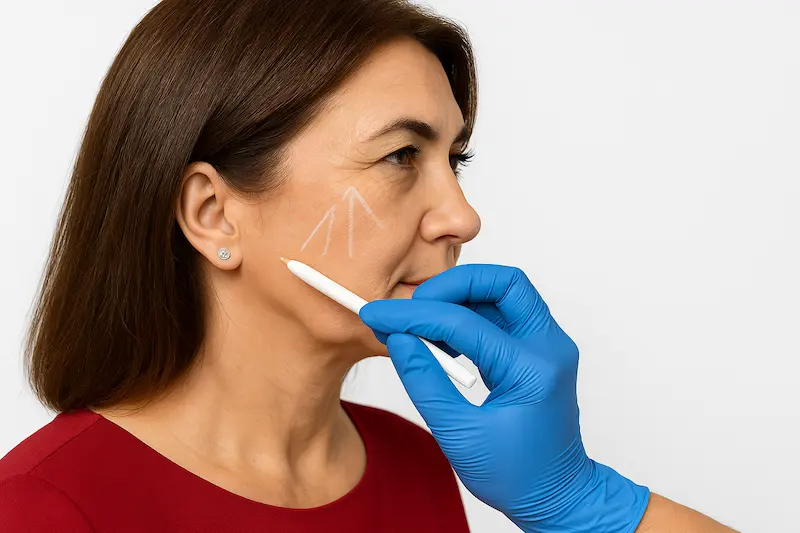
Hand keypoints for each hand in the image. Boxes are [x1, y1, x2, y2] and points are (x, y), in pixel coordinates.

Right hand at [359, 264, 649, 532]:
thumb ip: (425, 383)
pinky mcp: (536, 350)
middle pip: (503, 282)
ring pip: (503, 292)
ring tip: (422, 327)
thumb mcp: (459, 435)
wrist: (556, 495)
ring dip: (459, 299)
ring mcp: (547, 345)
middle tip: (411, 306)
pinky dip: (469, 315)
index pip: (465, 322)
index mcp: (533, 370)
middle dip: (452, 285)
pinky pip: (502, 314)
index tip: (378, 315)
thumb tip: (398, 339)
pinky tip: (443, 341)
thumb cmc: (517, 476)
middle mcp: (549, 347)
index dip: (414, 315)